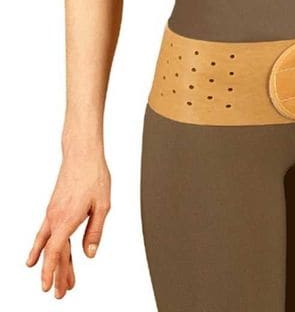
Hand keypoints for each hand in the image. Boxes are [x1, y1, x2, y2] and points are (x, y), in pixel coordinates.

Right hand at [25, 138, 110, 298]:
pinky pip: (46, 232)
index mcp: (68, 219)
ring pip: (50, 243)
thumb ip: (95, 231)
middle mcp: (56, 218)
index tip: (50, 288)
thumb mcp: (102, 206)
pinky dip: (42, 247)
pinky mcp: (54, 207)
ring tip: (56, 280)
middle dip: (57, 274)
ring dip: (52, 263)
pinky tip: (39, 254)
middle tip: (60, 293)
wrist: (82, 155)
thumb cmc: (94, 176)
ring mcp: (52, 212)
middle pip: (54, 252)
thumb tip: (89, 254)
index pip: (55, 252)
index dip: (52, 272)